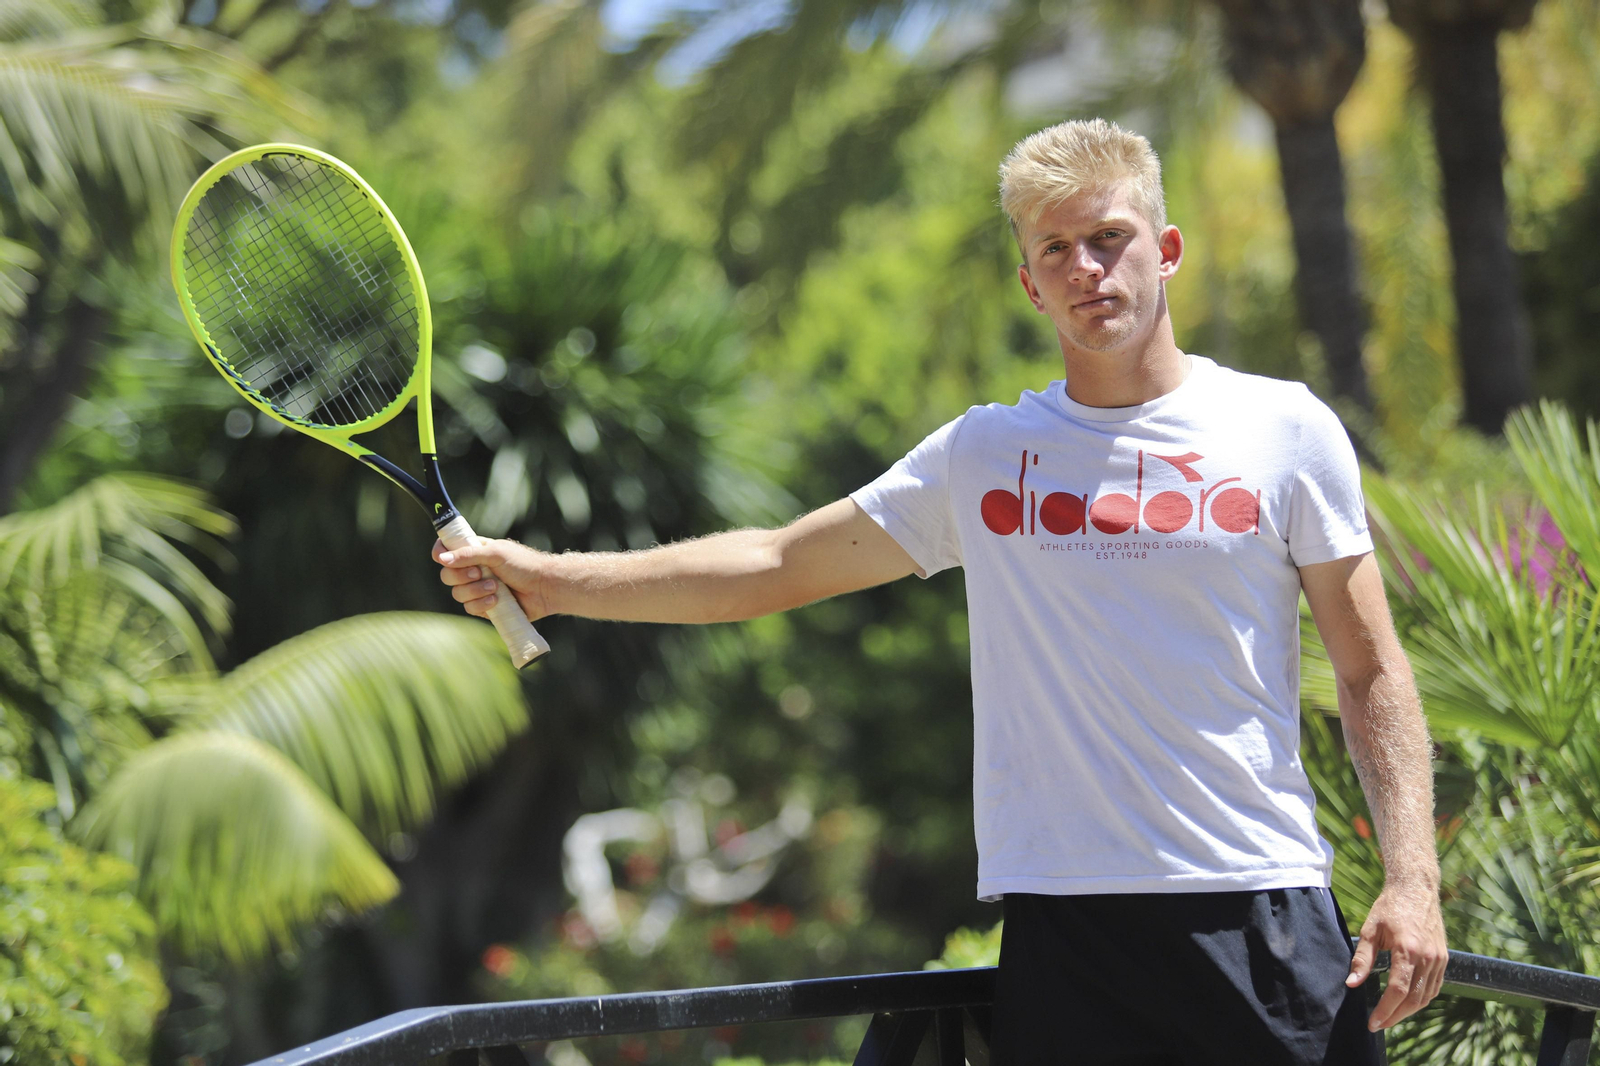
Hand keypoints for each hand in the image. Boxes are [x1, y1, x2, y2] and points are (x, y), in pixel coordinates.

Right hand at [433, 538, 550, 620]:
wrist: (544, 588)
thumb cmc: (524, 565)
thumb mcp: (496, 553)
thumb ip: (469, 554)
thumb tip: (442, 558)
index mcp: (474, 551)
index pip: (446, 550)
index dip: (439, 553)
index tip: (442, 557)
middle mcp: (472, 569)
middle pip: (446, 575)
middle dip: (461, 576)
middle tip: (480, 573)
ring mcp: (477, 589)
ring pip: (457, 594)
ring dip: (475, 591)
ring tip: (496, 588)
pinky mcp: (484, 606)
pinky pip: (469, 608)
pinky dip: (481, 604)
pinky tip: (497, 600)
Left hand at [1346, 884, 1447, 1030]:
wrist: (1416, 889)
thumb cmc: (1389, 907)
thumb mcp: (1369, 930)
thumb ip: (1362, 959)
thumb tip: (1351, 984)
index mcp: (1408, 949)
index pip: (1398, 990)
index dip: (1385, 1010)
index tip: (1372, 1022)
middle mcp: (1428, 957)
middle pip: (1414, 999)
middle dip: (1395, 1015)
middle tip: (1378, 1024)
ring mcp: (1439, 959)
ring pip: (1426, 996)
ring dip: (1408, 1011)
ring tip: (1389, 1016)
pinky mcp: (1444, 958)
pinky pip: (1434, 987)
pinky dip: (1421, 999)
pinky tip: (1407, 1003)